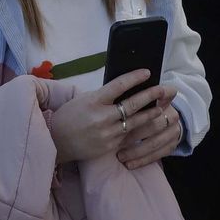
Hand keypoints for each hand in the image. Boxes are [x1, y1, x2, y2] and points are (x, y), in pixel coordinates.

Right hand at [48, 70, 166, 163]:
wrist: (57, 142)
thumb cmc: (69, 116)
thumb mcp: (83, 99)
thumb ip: (103, 96)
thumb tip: (125, 89)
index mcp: (93, 100)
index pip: (118, 85)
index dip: (134, 78)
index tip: (147, 72)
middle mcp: (101, 117)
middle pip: (132, 104)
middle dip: (150, 96)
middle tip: (163, 89)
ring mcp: (107, 134)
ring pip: (135, 123)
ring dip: (151, 114)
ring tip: (162, 107)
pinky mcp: (110, 147)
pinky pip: (129, 136)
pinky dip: (140, 129)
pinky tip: (149, 124)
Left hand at [116, 84, 181, 168]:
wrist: (166, 120)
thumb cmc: (144, 108)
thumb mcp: (141, 98)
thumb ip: (133, 96)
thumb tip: (116, 94)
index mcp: (164, 98)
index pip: (160, 95)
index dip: (149, 99)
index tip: (130, 110)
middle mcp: (172, 113)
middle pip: (152, 124)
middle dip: (133, 134)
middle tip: (116, 141)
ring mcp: (174, 130)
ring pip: (154, 142)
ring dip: (136, 151)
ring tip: (120, 155)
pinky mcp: (173, 144)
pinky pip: (158, 155)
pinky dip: (142, 160)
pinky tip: (129, 164)